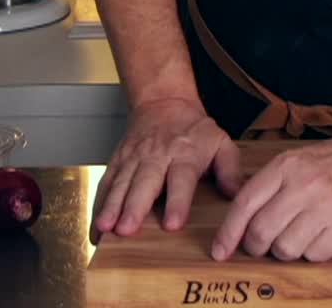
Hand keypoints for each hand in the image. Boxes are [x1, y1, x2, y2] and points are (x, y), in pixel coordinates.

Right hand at [93, 96, 240, 236]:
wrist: (164, 102)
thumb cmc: (194, 130)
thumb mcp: (221, 141)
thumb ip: (230, 168)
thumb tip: (235, 194)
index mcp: (184, 153)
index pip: (181, 179)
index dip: (177, 202)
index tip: (173, 223)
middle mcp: (156, 156)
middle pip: (144, 182)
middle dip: (134, 206)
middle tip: (127, 229)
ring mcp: (133, 158)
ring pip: (121, 183)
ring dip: (112, 206)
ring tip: (106, 228)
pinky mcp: (118, 160)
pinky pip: (107, 182)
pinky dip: (99, 203)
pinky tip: (96, 225)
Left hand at [211, 135, 331, 262]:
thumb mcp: (296, 160)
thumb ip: (267, 187)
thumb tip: (237, 225)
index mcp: (287, 165)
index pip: (245, 204)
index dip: (228, 232)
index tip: (220, 251)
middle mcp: (305, 184)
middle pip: (262, 232)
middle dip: (257, 246)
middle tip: (263, 245)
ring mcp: (328, 206)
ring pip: (286, 249)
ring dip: (286, 250)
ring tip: (298, 234)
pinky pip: (315, 256)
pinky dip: (313, 252)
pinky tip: (321, 234)